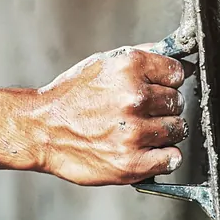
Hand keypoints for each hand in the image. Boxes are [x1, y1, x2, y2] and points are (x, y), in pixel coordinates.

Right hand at [25, 46, 188, 185]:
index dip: (167, 82)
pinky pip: (172, 159)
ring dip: (163, 132)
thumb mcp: (103, 64)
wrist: (40, 130)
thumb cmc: (71, 98)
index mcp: (129, 67)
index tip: (157, 88)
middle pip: (177, 102)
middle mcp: (134, 98)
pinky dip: (163, 157)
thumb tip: (179, 58)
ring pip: (177, 130)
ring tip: (139, 131)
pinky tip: (145, 150)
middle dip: (163, 107)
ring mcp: (134, 132)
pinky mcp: (132, 162)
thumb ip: (143, 57)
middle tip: (140, 113)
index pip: (177, 73)